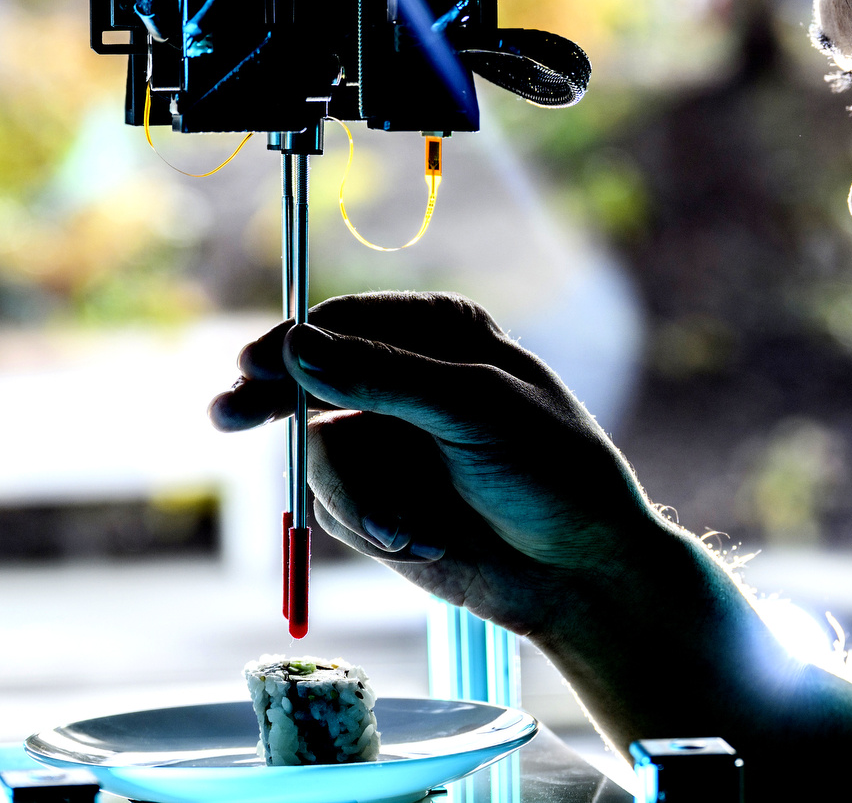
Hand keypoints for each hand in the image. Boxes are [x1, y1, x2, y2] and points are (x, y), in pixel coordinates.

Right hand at [209, 291, 665, 634]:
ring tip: (409, 534)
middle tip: (229, 415)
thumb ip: (384, 379)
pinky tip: (424, 543)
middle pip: (309, 380)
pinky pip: (336, 504)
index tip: (254, 367)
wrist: (578, 571)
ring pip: (318, 454)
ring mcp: (391, 441)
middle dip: (274, 404)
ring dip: (358, 500)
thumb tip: (297, 346)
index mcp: (441, 334)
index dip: (295, 344)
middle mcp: (408, 380)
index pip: (345, 323)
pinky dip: (372, 527)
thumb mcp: (474, 413)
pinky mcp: (381, 497)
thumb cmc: (551, 473)